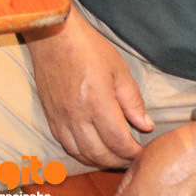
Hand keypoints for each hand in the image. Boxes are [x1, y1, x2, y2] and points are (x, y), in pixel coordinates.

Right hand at [25, 0, 153, 167]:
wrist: (52, 34)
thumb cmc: (88, 47)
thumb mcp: (119, 69)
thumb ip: (132, 101)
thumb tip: (145, 126)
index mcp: (96, 102)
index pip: (118, 141)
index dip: (133, 152)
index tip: (142, 152)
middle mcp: (76, 114)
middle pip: (99, 153)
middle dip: (119, 161)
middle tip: (131, 159)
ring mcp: (60, 116)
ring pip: (80, 153)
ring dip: (99, 161)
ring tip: (113, 157)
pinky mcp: (50, 115)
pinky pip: (64, 144)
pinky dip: (80, 153)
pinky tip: (91, 149)